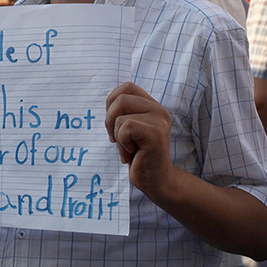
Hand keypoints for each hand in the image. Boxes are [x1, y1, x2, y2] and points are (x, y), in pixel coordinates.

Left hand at [105, 82, 172, 197]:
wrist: (155, 179)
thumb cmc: (138, 154)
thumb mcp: (128, 128)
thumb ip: (123, 111)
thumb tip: (107, 99)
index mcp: (151, 105)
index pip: (126, 87)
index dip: (111, 102)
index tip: (113, 122)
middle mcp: (158, 109)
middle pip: (119, 99)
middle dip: (109, 120)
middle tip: (115, 138)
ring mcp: (159, 120)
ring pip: (120, 116)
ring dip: (117, 135)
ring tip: (127, 148)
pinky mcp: (156, 133)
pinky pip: (125, 128)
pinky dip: (122, 144)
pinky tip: (132, 153)